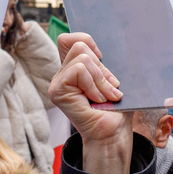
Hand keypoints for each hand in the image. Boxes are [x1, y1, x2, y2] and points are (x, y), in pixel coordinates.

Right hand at [50, 33, 130, 173]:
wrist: (112, 134)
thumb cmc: (116, 111)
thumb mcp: (112, 80)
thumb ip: (102, 63)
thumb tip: (99, 49)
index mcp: (73, 70)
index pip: (70, 39)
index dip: (87, 41)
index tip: (102, 59)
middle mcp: (62, 74)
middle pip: (79, 44)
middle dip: (101, 67)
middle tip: (108, 89)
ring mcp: (57, 82)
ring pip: (82, 58)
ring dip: (100, 79)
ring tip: (104, 97)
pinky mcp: (56, 90)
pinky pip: (79, 70)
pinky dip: (93, 84)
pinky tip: (96, 100)